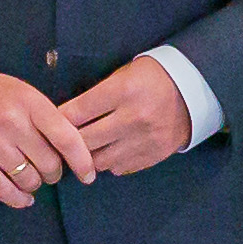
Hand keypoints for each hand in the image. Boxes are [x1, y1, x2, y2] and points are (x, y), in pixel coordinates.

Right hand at [0, 69, 98, 207]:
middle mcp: (12, 124)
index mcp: (29, 103)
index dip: (82, 160)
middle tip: (48, 169)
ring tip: (30, 176)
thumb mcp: (21, 92)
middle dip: (54, 172)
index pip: (66, 137)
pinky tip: (24, 197)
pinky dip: (19, 199)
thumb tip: (73, 147)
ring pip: (30, 179)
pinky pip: (5, 191)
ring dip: (35, 183)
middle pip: (50, 163)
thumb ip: (45, 117)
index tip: (89, 174)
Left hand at [66, 53, 196, 171]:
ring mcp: (145, 140)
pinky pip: (119, 168)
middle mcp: (133, 118)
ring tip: (85, 148)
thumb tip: (65, 119)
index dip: (58, 120)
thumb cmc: (151, 78)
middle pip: (85, 140)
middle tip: (60, 142)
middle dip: (69, 142)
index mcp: (123, 91)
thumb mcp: (123, 75)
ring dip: (88, 156)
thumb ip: (96, 96)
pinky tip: (109, 151)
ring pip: (100, 160)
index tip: (48, 124)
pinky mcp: (154, 155)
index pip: (78, 112)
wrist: (194, 91)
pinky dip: (109, 162)